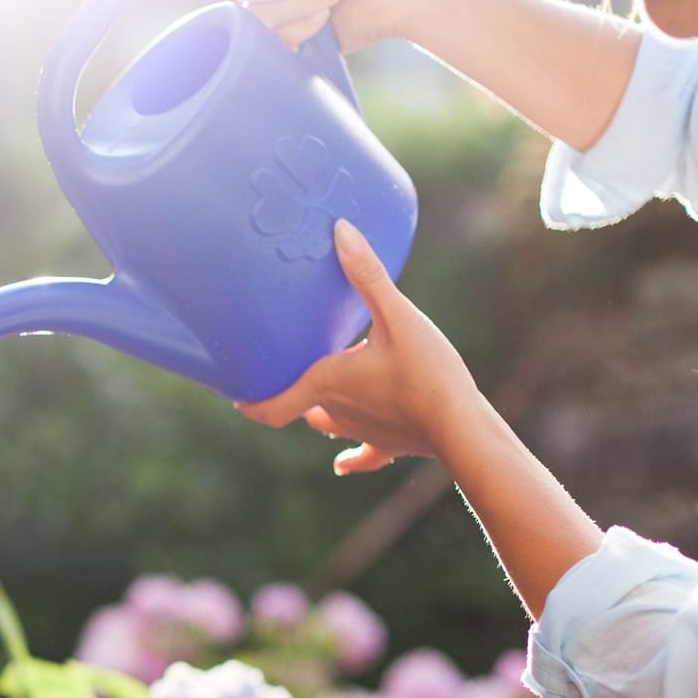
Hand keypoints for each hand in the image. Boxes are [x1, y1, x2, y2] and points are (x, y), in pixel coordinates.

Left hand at [239, 220, 486, 474]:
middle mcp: (337, 411)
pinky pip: (365, 456)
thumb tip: (340, 231)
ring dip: (319, 413)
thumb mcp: (397, 316)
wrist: (462, 427)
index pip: (274, 404)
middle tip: (282, 374)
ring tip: (314, 399)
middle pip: (302, 404)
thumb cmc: (426, 372)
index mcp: (327, 383)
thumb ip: (367, 275)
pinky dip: (352, 457)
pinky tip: (342, 465)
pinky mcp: (390, 446)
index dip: (251, 402)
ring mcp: (362, 433)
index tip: (235, 397)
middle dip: (291, 391)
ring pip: (329, 424)